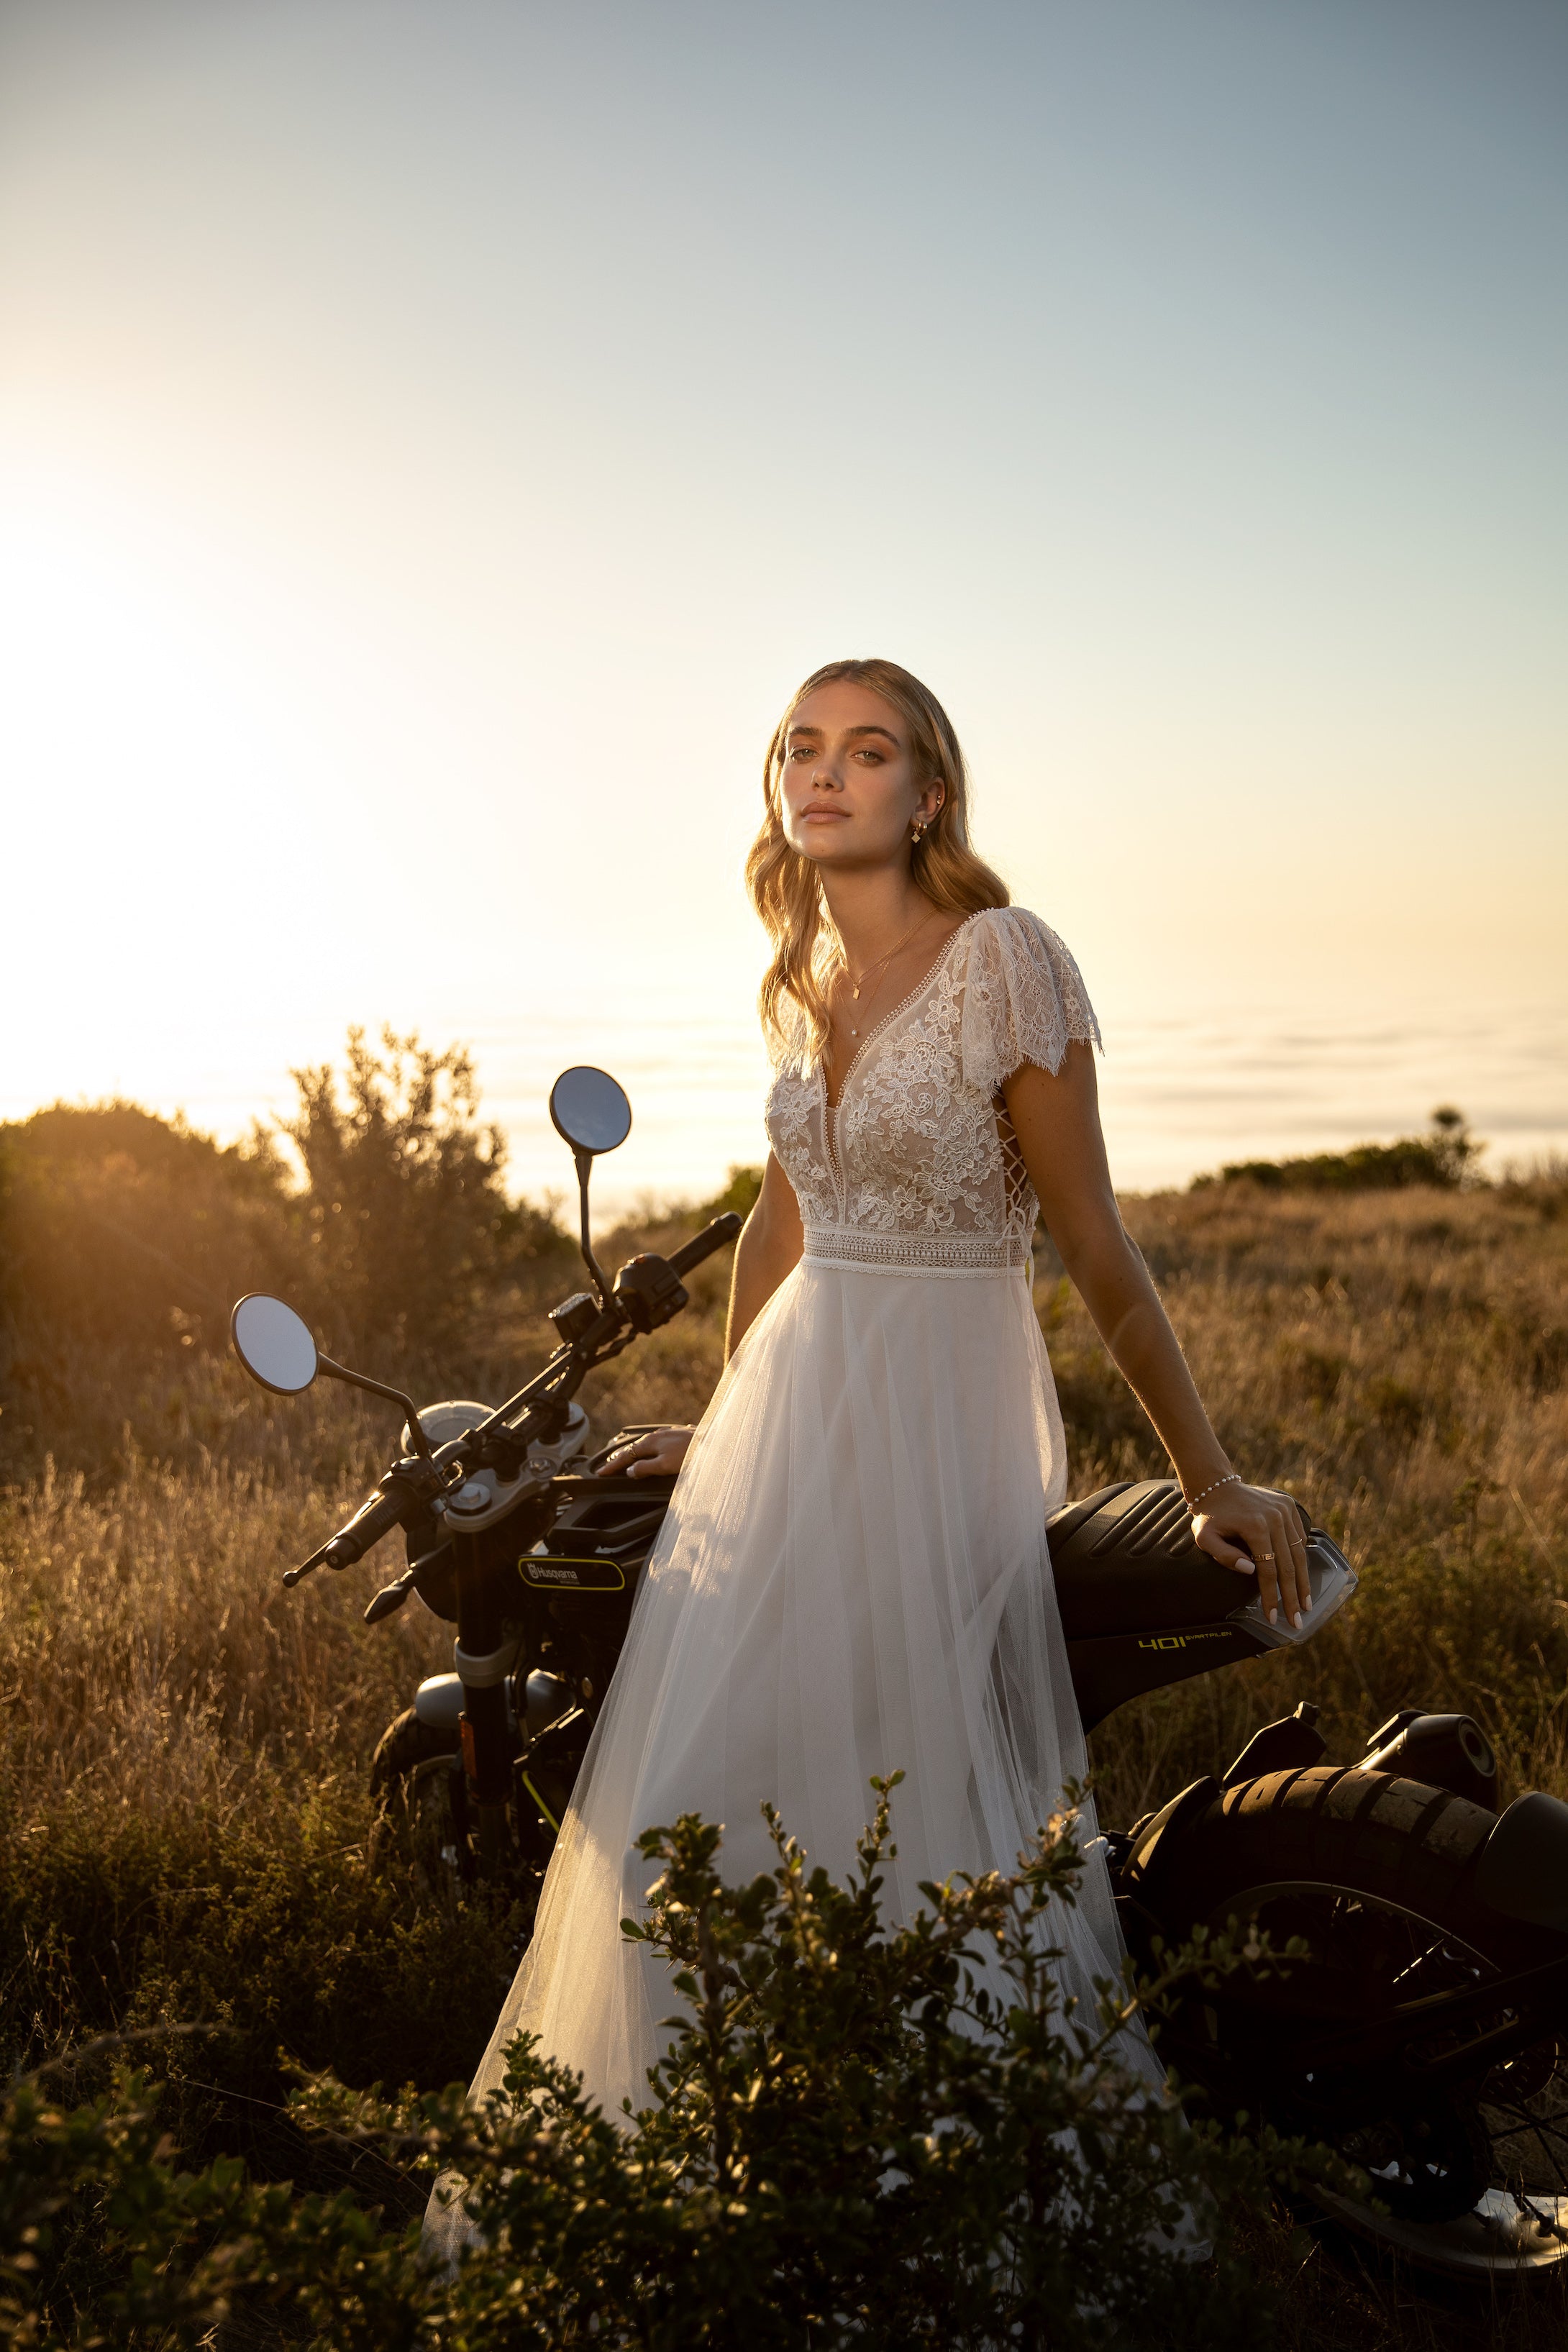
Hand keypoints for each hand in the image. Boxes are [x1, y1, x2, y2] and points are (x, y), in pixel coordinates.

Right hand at [595, 1426, 694, 1478]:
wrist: (718, 1444)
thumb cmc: (692, 1456)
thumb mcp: (665, 1466)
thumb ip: (646, 1468)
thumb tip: (630, 1471)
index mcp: (651, 1442)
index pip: (626, 1455)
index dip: (613, 1466)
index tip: (601, 1473)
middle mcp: (658, 1435)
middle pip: (634, 1448)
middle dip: (621, 1458)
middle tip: (610, 1468)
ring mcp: (669, 1434)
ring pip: (647, 1444)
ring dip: (636, 1453)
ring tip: (629, 1461)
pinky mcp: (680, 1436)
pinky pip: (658, 1443)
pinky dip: (650, 1450)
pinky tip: (654, 1452)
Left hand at [1192, 1481, 1311, 1628]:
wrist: (1217, 1485)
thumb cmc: (1210, 1516)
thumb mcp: (1204, 1537)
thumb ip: (1224, 1555)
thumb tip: (1250, 1570)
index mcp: (1255, 1526)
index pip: (1268, 1570)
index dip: (1271, 1596)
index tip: (1273, 1616)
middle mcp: (1275, 1518)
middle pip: (1288, 1566)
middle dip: (1292, 1597)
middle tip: (1296, 1621)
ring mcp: (1285, 1511)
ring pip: (1299, 1553)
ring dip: (1303, 1582)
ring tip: (1305, 1604)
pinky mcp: (1290, 1507)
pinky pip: (1300, 1537)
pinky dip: (1302, 1559)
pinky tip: (1301, 1578)